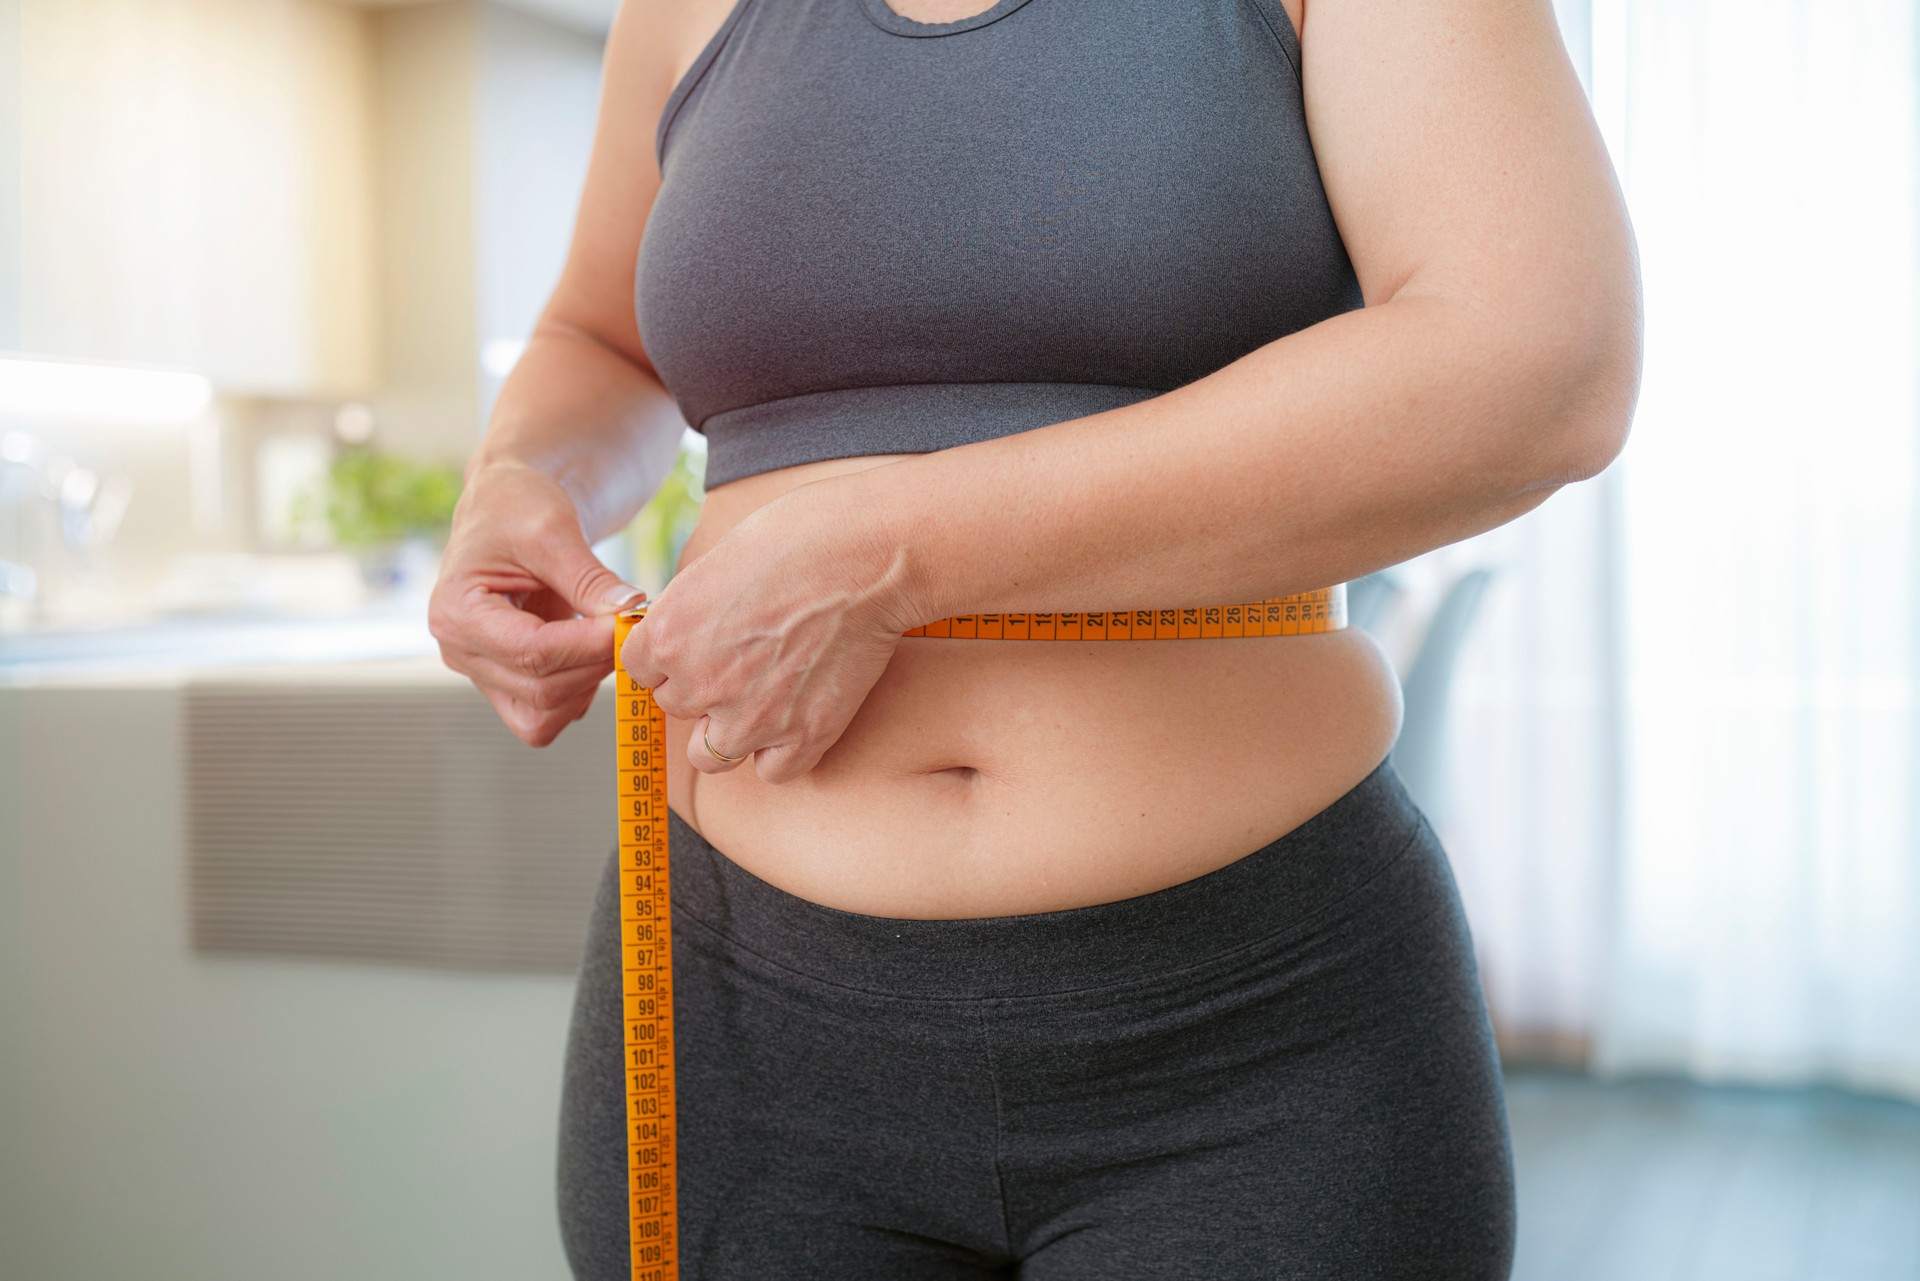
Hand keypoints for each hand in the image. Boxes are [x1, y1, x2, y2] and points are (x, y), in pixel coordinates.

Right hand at [429, 459, 646, 745]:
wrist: (506, 509)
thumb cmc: (518, 508)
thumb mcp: (553, 528)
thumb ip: (589, 577)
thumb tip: (630, 612)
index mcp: (455, 612)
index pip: (530, 652)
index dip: (589, 646)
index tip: (630, 622)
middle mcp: (459, 652)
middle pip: (539, 690)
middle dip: (595, 664)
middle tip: (630, 626)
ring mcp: (480, 673)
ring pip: (541, 716)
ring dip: (587, 685)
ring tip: (609, 636)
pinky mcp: (504, 682)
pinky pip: (544, 715)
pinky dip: (577, 692)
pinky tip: (593, 650)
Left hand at [619, 474, 918, 783]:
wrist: (866, 555)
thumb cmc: (798, 536)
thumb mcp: (718, 558)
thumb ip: (691, 606)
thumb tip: (688, 625)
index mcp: (667, 635)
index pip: (639, 670)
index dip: (670, 656)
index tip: (697, 643)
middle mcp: (699, 684)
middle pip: (676, 707)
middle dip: (702, 687)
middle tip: (745, 656)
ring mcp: (751, 717)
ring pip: (711, 755)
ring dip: (729, 732)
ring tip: (761, 699)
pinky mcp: (804, 734)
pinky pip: (774, 770)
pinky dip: (782, 752)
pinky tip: (797, 718)